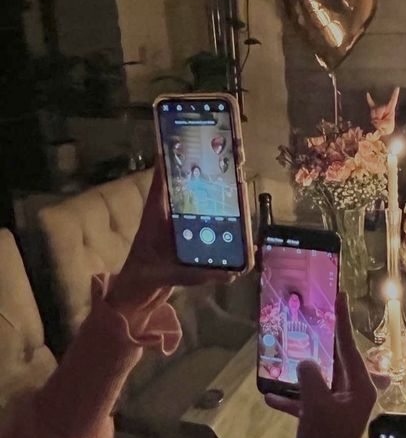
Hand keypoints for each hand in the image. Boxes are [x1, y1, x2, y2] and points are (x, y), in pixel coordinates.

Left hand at [107, 163, 233, 315]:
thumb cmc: (142, 279)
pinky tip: (239, 219)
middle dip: (203, 174)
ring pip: (196, 203)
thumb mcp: (167, 276)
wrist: (135, 295)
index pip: (162, 183)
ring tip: (237, 184)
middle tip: (229, 161)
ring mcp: (177, 227)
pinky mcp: (186, 239)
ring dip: (215, 195)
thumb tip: (230, 273)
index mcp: (155, 218)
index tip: (183, 142)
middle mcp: (167, 217)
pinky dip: (220, 219)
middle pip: (185, 189)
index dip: (171, 162)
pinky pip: (203, 223)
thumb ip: (197, 275)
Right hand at [265, 293, 375, 437]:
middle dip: (321, 342)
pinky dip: (293, 398)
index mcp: (360, 386)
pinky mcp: (326, 420)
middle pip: (336, 360)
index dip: (342, 320)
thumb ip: (310, 375)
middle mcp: (354, 393)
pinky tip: (270, 396)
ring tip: (286, 352)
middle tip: (311, 317)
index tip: (339, 295)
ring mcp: (341, 407)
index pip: (349, 345)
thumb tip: (305, 361)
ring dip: (302, 372)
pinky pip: (309, 401)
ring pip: (321, 379)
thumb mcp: (315, 403)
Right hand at [367, 87, 399, 135]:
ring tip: (377, 123)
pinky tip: (368, 94)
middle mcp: (384, 106)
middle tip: (380, 123)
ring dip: (374, 118)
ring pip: (374, 111)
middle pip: (379, 108)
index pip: (393, 101)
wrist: (383, 132)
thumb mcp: (387, 126)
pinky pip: (370, 104)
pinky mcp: (374, 110)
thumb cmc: (387, 128)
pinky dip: (369, 99)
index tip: (397, 87)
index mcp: (391, 109)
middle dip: (378, 116)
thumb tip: (374, 120)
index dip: (395, 95)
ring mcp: (379, 108)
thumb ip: (381, 123)